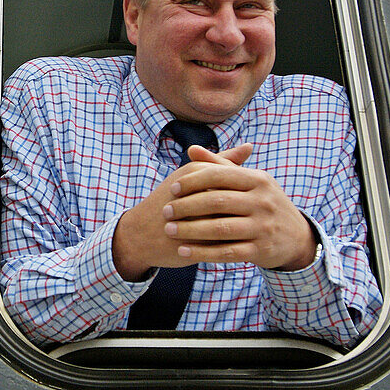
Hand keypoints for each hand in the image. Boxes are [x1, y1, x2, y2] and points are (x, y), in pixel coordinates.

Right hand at [111, 143, 254, 280]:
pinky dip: (234, 243)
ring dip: (242, 226)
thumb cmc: (169, 201)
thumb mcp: (191, 176)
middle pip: (236, 199)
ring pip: (234, 221)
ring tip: (240, 228)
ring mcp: (197, 219)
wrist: (140, 233)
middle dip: (245, 209)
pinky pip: (226, 242)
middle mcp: (197, 192)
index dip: (243, 189)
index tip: (242, 198)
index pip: (235, 177)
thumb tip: (249, 146)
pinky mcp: (197, 242)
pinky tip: (235, 242)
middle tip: (246, 215)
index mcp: (196, 173)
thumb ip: (221, 161)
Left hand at [161, 144, 317, 270]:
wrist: (296, 236)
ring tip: (168, 230)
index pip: (220, 175)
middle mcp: (263, 202)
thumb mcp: (250, 181)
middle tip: (165, 212)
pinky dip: (203, 252)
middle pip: (217, 201)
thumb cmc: (262, 203)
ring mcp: (263, 227)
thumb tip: (191, 149)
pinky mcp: (260, 250)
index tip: (172, 188)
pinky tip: (183, 251)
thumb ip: (220, 166)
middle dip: (186, 207)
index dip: (193, 181)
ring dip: (190, 230)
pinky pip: (227, 252)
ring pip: (220, 228)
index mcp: (258, 180)